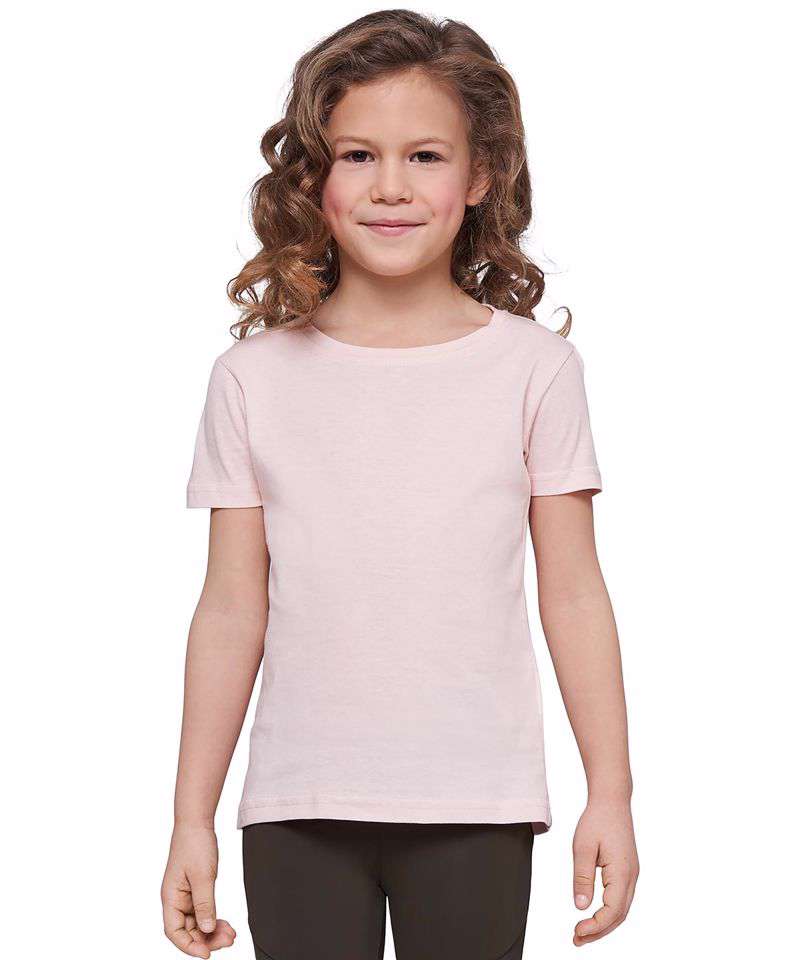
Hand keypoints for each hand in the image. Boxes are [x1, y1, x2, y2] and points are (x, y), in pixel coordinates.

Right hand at [161, 823, 236, 957]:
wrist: (197, 823)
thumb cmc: (194, 844)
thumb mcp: (202, 876)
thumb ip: (205, 903)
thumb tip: (207, 929)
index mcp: (170, 897)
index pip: (174, 932)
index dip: (189, 946)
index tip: (206, 953)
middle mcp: (176, 900)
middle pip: (188, 930)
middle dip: (206, 939)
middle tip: (227, 941)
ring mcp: (186, 896)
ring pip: (197, 923)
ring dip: (212, 931)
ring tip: (230, 935)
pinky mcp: (195, 890)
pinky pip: (203, 911)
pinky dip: (213, 919)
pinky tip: (225, 923)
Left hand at [571, 797, 638, 945]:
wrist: (612, 801)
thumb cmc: (597, 820)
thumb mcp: (582, 848)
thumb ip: (582, 878)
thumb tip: (580, 906)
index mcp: (622, 872)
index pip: (612, 911)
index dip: (595, 926)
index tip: (577, 932)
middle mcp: (631, 877)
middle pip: (619, 916)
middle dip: (599, 931)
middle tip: (577, 939)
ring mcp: (631, 874)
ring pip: (621, 909)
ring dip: (604, 923)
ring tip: (583, 932)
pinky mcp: (627, 871)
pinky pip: (621, 898)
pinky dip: (608, 911)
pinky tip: (595, 915)